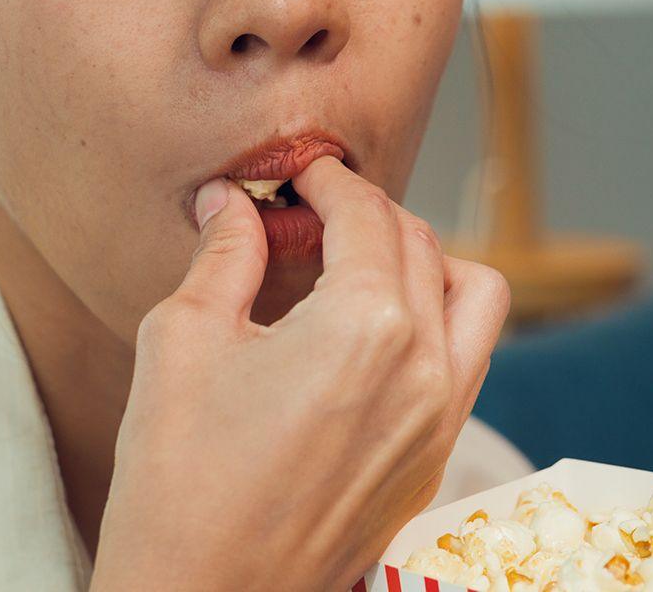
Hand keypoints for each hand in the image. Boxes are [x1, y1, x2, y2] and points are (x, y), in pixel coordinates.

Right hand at [89, 155, 509, 590]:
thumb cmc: (178, 477)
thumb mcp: (183, 340)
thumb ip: (222, 254)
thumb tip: (230, 200)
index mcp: (368, 324)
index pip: (367, 214)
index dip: (327, 181)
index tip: (296, 175)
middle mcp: (425, 366)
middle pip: (421, 244)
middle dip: (366, 215)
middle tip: (307, 218)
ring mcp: (440, 420)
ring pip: (474, 298)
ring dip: (424, 263)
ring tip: (354, 271)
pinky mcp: (433, 463)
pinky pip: (466, 363)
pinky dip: (433, 325)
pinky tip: (365, 337)